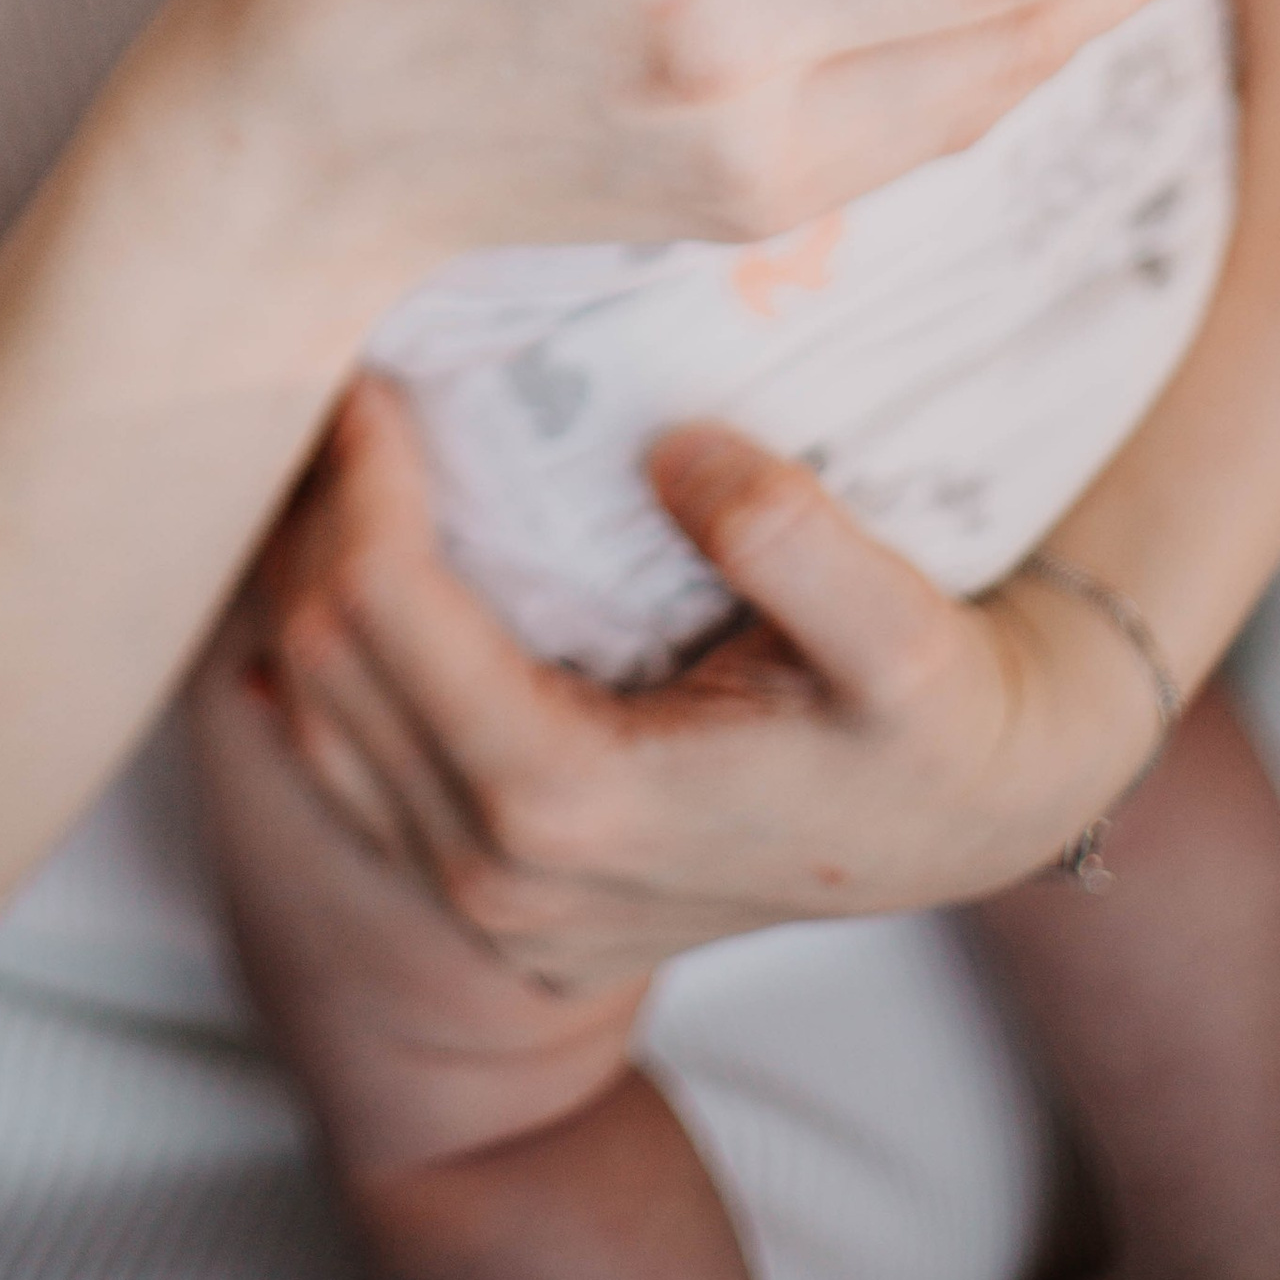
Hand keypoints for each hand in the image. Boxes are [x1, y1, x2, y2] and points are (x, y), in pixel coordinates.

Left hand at [216, 380, 1169, 994]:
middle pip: (319, 662)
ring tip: (352, 466)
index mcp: (572, 803)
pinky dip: (326, 661)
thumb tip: (676, 451)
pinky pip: (345, 772)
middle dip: (316, 516)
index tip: (373, 371)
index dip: (360, 476)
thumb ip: (798, 542)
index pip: (382, 608)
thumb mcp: (904, 634)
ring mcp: (491, 908)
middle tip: (353, 394)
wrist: (973, 819)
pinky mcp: (496, 904)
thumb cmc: (937, 718)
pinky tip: (350, 567)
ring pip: (308, 720)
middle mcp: (503, 876)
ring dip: (307, 582)